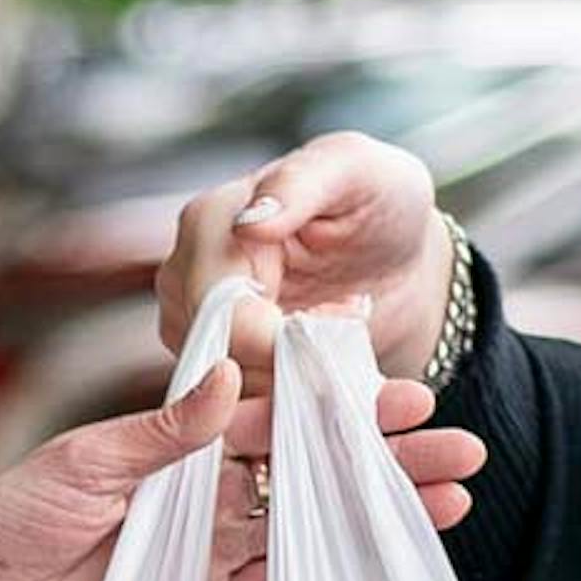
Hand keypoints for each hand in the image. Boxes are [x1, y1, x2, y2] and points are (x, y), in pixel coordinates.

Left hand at [0, 370, 483, 580]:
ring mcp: (209, 548)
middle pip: (311, 468)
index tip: (406, 393)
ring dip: (378, 514)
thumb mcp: (83, 463)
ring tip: (452, 501)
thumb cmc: (7, 522)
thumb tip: (236, 375)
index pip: (277, 413)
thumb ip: (164, 430)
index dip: (342, 406)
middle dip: (385, 458)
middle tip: (460, 446)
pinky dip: (335, 576)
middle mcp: (204, 488)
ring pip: (311, 526)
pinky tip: (390, 562)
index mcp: (177, 439)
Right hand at [161, 132, 454, 390]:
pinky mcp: (219, 369)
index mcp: (207, 223)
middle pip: (216, 358)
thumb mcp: (357, 170)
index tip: (343, 320)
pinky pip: (244, 410)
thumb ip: (303, 184)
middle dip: (290, 363)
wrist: (395, 256)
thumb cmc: (378, 202)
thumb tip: (249, 223)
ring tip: (341, 332)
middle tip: (349, 325)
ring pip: (227, 394)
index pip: (218, 307)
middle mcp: (184, 278)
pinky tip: (330, 360)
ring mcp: (195, 329)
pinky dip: (297, 401)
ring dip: (297, 384)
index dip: (274, 340)